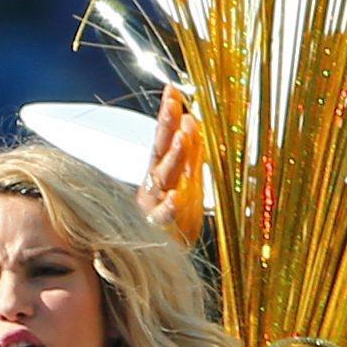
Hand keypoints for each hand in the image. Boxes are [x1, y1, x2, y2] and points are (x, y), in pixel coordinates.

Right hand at [138, 84, 205, 244]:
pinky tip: (174, 197)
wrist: (160, 256)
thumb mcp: (186, 181)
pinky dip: (167, 207)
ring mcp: (153, 204)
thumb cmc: (175, 217)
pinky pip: (161, 216)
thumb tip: (193, 121)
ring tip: (184, 135)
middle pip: (159, 150)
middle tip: (173, 103)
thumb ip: (190, 155)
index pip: (164, 137)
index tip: (173, 90)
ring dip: (173, 156)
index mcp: (161, 170)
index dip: (168, 114)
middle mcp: (154, 183)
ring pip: (161, 177)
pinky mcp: (156, 228)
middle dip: (166, 125)